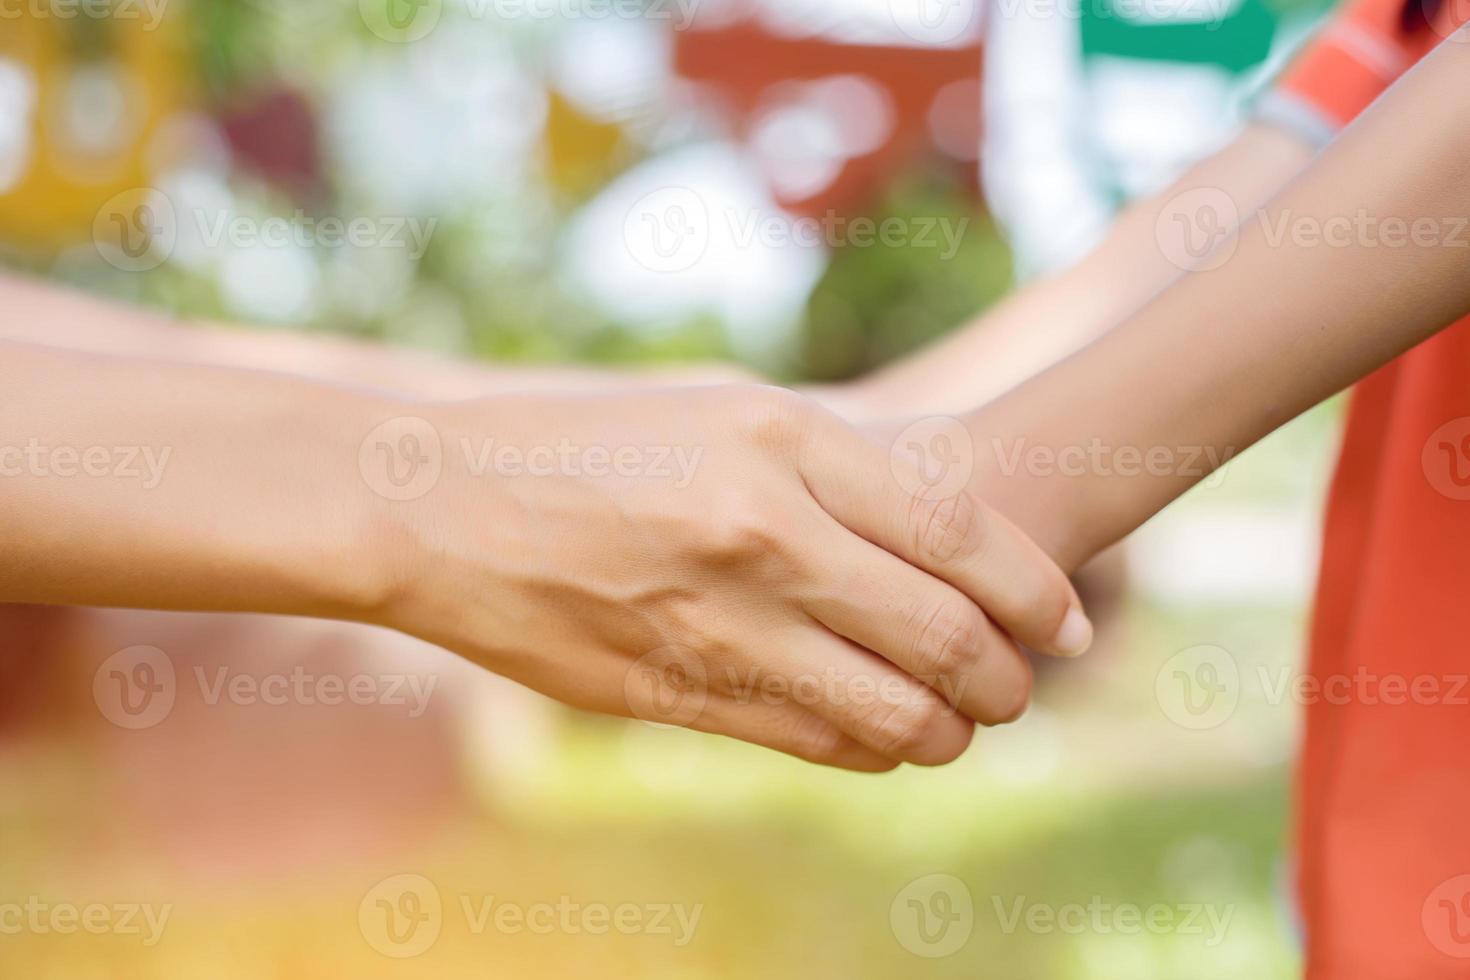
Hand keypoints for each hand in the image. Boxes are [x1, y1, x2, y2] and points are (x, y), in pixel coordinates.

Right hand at [362, 386, 1091, 770]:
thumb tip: (956, 528)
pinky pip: (815, 745)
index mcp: (787, 441)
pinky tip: (878, 733)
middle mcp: (766, 532)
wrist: (439, 503)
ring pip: (896, 713)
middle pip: (951, 635)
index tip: (1070, 624)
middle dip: (1012, 678)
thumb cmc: (594, 442)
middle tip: (1020, 684)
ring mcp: (718, 619)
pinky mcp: (674, 692)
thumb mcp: (726, 412)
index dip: (1041, 593)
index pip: (965, 531)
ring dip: (951, 730)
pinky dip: (873, 751)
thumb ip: (839, 465)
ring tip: (957, 720)